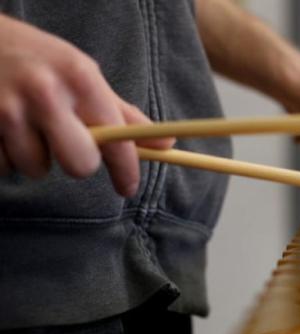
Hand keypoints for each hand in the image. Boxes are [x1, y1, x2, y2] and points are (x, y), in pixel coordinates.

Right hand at [0, 15, 173, 196]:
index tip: (128, 187)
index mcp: (80, 79)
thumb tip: (165, 144)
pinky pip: (4, 166)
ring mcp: (7, 110)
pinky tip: (6, 131)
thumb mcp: (82, 74)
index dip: (126, 170)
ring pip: (36, 169)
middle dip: (78, 163)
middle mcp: (46, 93)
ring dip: (35, 157)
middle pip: (80, 164)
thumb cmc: (39, 61)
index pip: (116, 139)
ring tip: (27, 127)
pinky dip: (7, 156)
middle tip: (66, 144)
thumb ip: (121, 113)